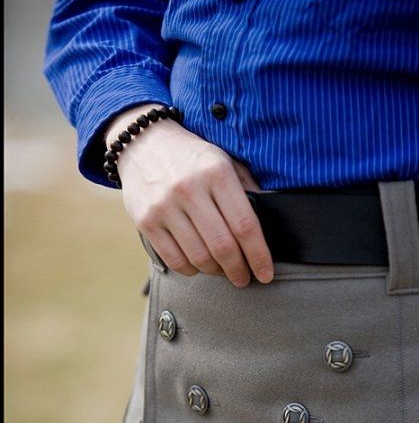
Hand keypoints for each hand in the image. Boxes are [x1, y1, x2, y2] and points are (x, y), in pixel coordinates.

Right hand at [105, 104, 273, 286]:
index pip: (245, 225)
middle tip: (245, 279)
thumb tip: (271, 223)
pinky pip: (174, 259)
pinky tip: (199, 266)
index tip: (266, 273)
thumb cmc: (193, 158)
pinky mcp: (146, 221)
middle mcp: (189, 189)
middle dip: (239, 270)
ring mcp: (164, 206)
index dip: (259, 255)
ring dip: (216, 272)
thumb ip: (248, 189)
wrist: (142, 143)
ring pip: (199, 257)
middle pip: (223, 246)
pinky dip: (191, 270)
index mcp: (216, 173)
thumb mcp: (225, 161)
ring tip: (223, 271)